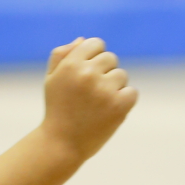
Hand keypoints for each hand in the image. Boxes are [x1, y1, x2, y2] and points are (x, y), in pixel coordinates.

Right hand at [43, 37, 137, 161]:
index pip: (96, 44)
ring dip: (114, 88)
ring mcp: (104, 90)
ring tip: (98, 105)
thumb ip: (62, 55)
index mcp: (71, 64)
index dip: (94, 58)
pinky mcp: (118, 106)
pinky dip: (124, 101)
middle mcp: (87, 74)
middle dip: (104, 73)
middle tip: (90, 94)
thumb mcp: (52, 79)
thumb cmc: (58, 109)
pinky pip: (132, 92)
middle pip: (111, 58)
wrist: (62, 144)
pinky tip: (109, 111)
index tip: (87, 74)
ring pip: (122, 75)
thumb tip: (83, 40)